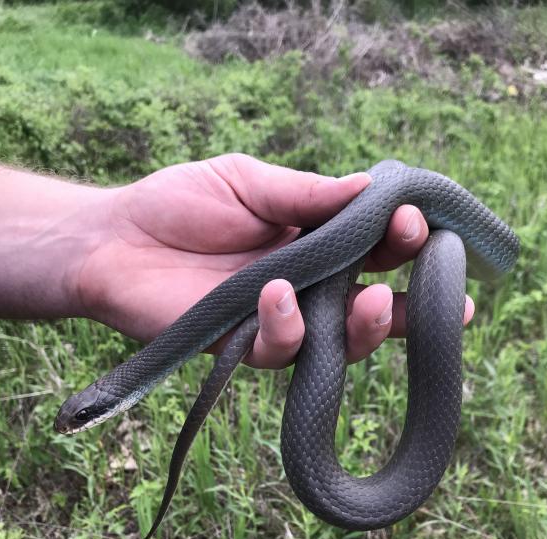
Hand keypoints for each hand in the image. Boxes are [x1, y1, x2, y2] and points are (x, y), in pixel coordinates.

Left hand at [77, 153, 473, 367]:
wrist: (115, 239)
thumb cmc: (179, 205)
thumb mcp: (247, 182)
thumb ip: (305, 193)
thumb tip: (371, 186)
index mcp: (315, 244)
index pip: (374, 249)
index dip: (403, 240)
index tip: (419, 221)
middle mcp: (307, 289)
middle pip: (370, 306)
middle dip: (406, 299)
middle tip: (431, 279)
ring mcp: (278, 322)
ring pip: (338, 343)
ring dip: (364, 326)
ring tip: (372, 300)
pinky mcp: (242, 347)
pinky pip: (277, 348)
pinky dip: (285, 325)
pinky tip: (278, 292)